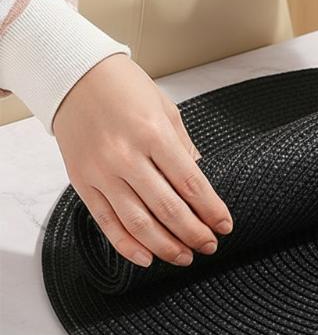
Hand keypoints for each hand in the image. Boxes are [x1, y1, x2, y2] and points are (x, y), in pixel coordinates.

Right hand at [52, 53, 232, 267]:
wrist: (74, 76)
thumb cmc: (126, 89)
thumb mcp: (166, 110)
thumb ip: (184, 148)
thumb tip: (199, 183)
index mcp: (154, 134)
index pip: (191, 184)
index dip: (211, 210)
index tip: (225, 226)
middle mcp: (127, 157)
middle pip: (168, 209)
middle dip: (194, 233)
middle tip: (211, 246)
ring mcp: (101, 172)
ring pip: (138, 223)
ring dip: (166, 246)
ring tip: (186, 257)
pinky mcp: (81, 182)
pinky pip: (106, 222)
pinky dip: (127, 245)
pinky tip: (147, 258)